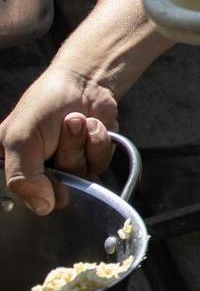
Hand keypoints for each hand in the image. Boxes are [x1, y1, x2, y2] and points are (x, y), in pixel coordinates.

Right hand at [3, 66, 117, 215]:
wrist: (85, 82)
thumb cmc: (46, 104)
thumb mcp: (21, 138)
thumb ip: (23, 177)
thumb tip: (42, 208)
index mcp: (8, 165)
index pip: (18, 195)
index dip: (34, 187)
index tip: (43, 167)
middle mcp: (36, 171)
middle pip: (54, 191)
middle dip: (65, 157)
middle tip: (63, 130)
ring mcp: (65, 167)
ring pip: (80, 178)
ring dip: (82, 145)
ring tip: (77, 120)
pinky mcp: (90, 161)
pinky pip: (99, 166)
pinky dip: (98, 144)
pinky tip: (93, 125)